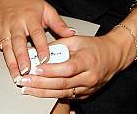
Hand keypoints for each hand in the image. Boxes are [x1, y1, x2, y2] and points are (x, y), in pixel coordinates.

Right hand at [0, 0, 75, 81]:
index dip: (41, 46)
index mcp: (30, 17)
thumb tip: (71, 33)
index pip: (37, 33)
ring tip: (15, 75)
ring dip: (10, 61)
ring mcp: (4, 27)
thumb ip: (58, 23)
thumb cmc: (29, 3)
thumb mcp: (46, 9)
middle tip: (27, 71)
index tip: (45, 59)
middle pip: (19, 42)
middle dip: (22, 57)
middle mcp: (16, 23)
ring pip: (6, 46)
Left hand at [17, 32, 131, 99]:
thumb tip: (40, 50)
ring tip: (27, 89)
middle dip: (39, 84)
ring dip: (42, 92)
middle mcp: (88, 77)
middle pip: (61, 83)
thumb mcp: (77, 39)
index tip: (35, 69)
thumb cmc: (94, 46)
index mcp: (87, 60)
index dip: (50, 70)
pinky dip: (52, 94)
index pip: (67, 68)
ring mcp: (87, 88)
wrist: (112, 57)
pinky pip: (66, 96)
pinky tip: (40, 93)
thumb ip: (59, 44)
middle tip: (24, 81)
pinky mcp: (85, 95)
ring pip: (62, 93)